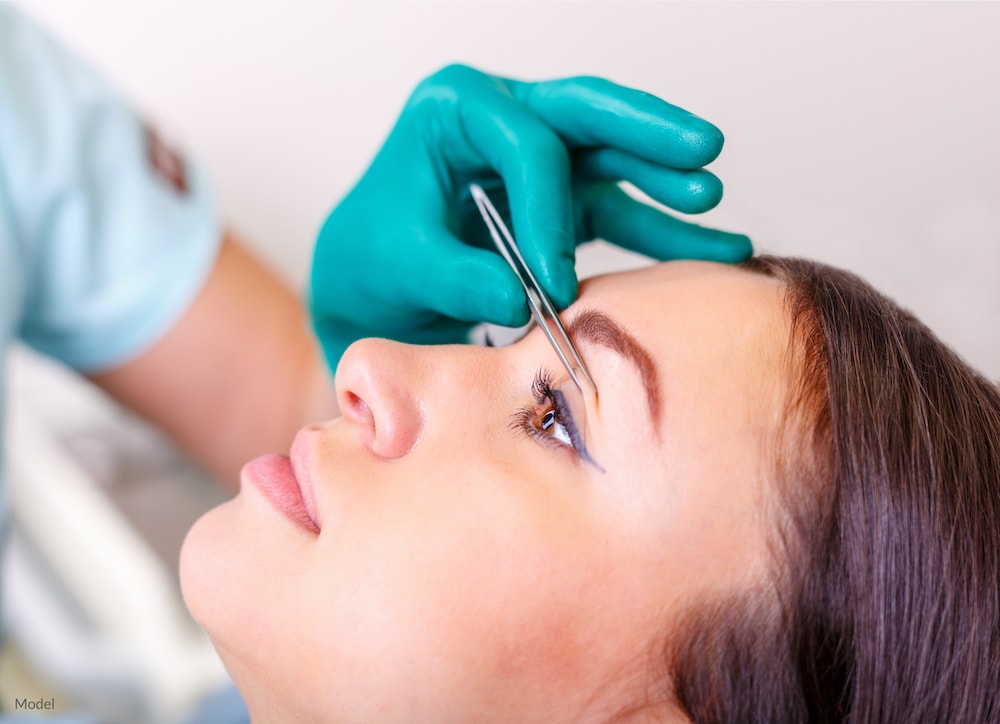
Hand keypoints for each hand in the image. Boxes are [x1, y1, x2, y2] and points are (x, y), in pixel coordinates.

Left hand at [309, 64, 750, 370]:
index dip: (548, 211)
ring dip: (662, 179)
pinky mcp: (561, 200)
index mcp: (454, 110)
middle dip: (648, 131)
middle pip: (586, 114)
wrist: (373, 284)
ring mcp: (537, 161)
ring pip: (611, 157)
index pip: (524, 143)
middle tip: (703, 147)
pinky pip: (617, 208)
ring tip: (710, 196)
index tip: (552, 283)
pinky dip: (661, 229)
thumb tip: (520, 299)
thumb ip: (457, 279)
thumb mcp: (401, 267)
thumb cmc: (375, 261)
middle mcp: (503, 120)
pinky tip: (713, 243)